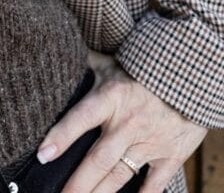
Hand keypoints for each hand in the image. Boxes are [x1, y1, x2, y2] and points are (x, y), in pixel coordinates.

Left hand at [37, 67, 206, 192]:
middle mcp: (128, 122)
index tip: (42, 155)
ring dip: (99, 192)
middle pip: (99, 159)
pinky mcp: (170, 155)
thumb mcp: (110, 62)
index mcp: (111, 97)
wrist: (189, 77)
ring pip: (120, 175)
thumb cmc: (141, 69)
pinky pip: (153, 184)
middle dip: (78, 182)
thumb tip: (59, 53)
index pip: (81, 118)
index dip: (61, 136)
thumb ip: (85, 64)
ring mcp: (150, 141)